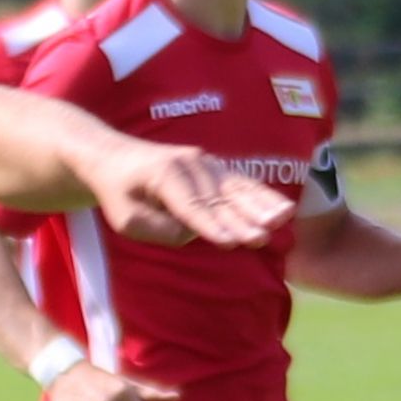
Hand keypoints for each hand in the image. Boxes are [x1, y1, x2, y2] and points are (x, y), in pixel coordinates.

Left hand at [89, 138, 295, 248]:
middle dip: (242, 220)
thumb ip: (158, 229)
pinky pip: (242, 184)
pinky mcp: (216, 168)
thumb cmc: (120, 193)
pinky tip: (283, 209)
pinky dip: (263, 197)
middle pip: (219, 199)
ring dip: (262, 206)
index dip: (211, 226)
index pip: (191, 207)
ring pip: (237, 189)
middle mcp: (190, 164)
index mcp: (164, 175)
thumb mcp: (126, 218)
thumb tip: (194, 233)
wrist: (117, 157)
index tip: (231, 242)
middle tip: (262, 237)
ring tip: (284, 218)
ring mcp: (206, 163)